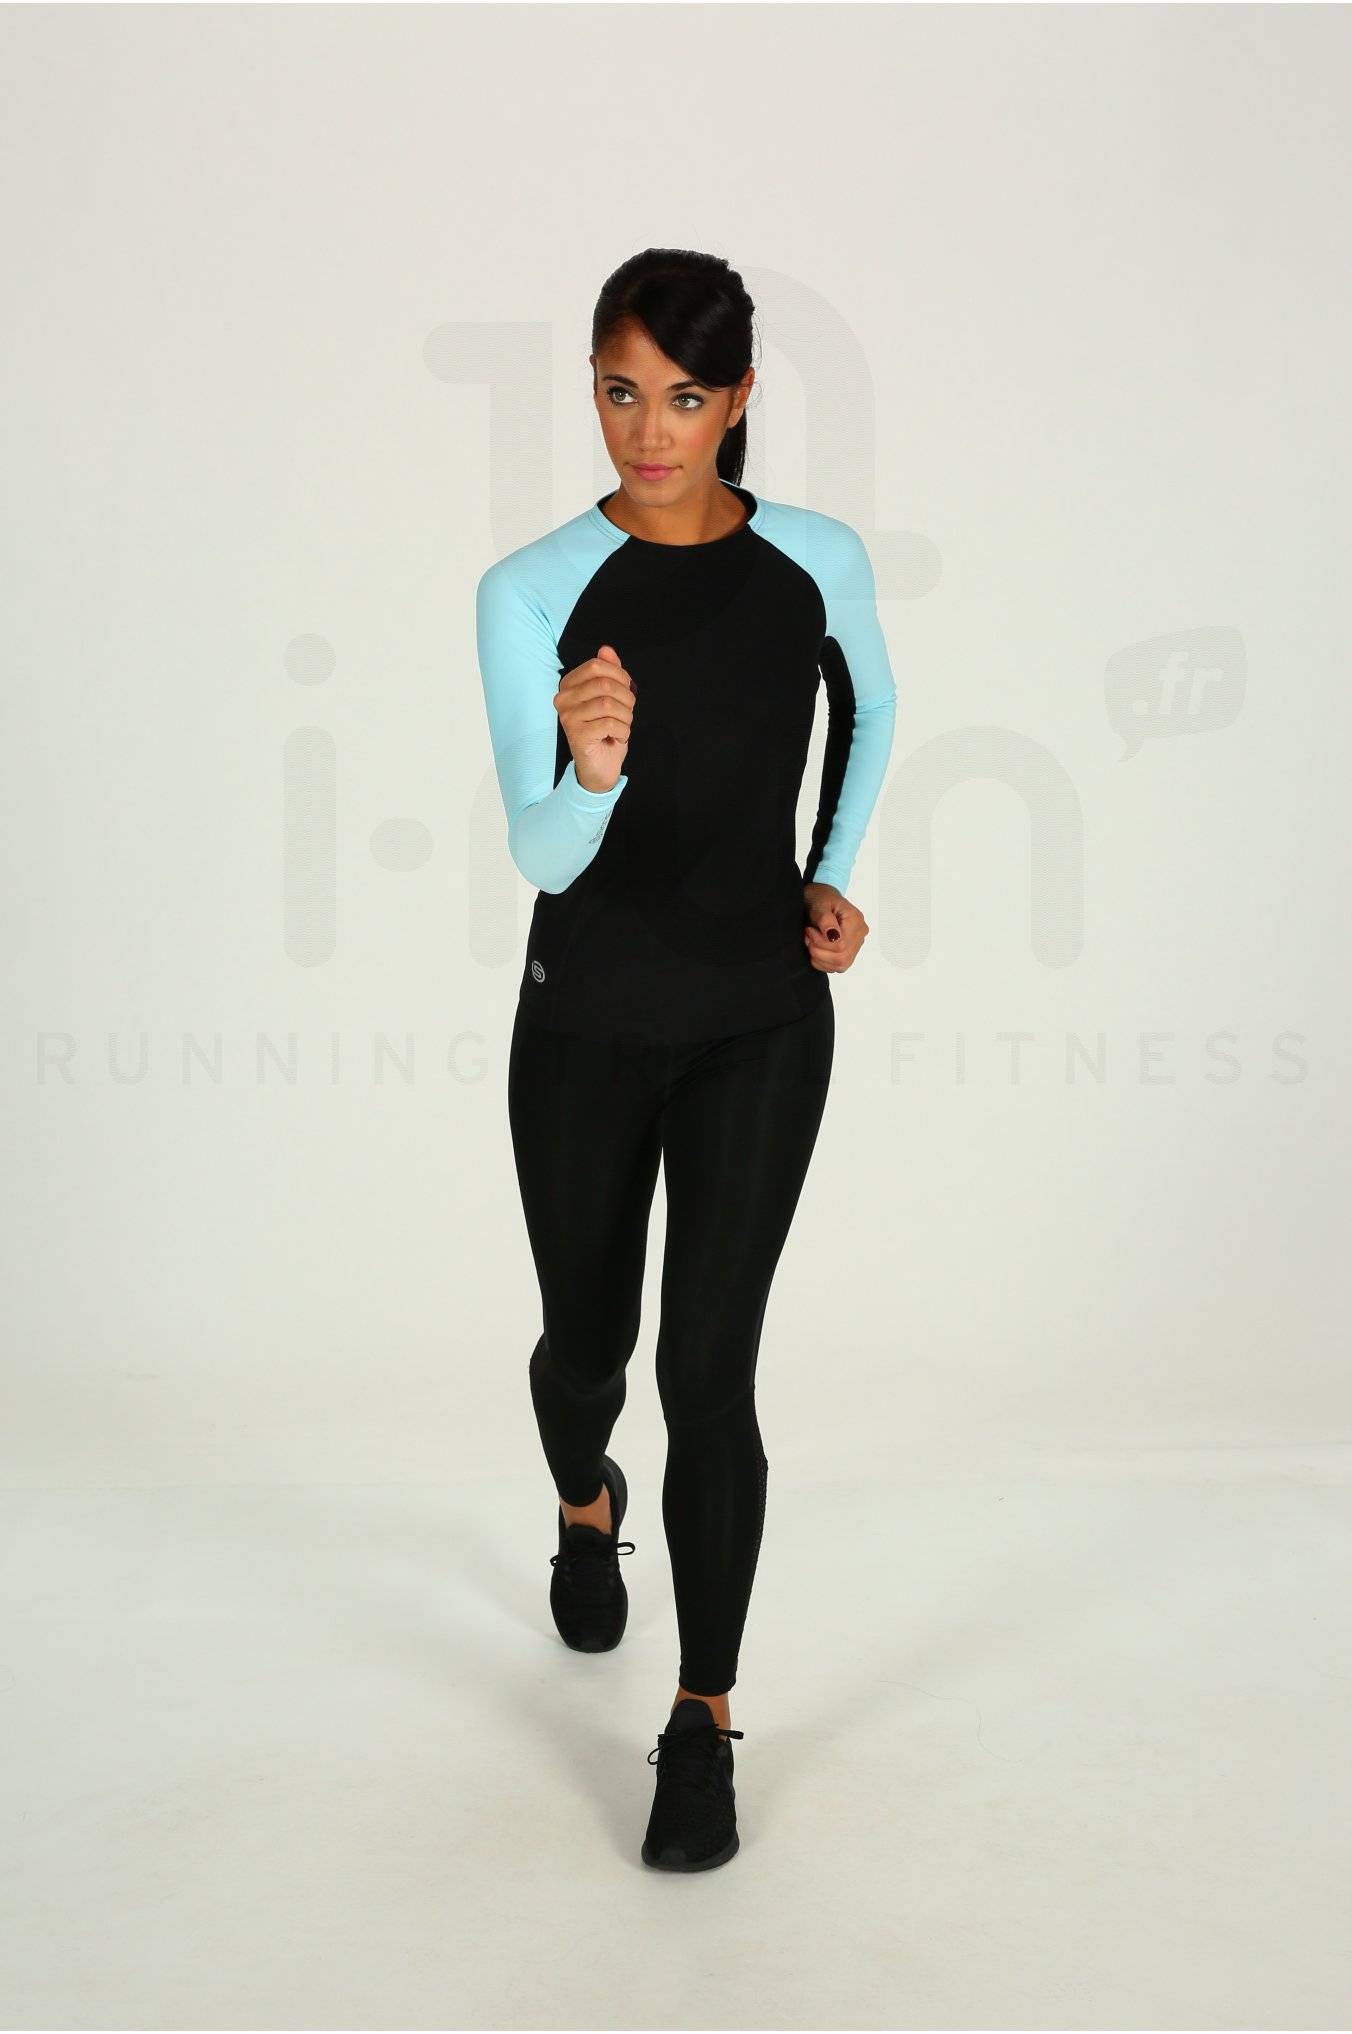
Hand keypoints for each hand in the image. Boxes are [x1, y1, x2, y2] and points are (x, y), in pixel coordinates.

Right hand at [555, 644, 634, 793]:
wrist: (600, 766)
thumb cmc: (605, 730)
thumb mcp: (611, 697)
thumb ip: (608, 672)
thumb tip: (606, 649)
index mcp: (569, 685)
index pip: (596, 666)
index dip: (619, 676)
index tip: (627, 691)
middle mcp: (563, 699)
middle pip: (603, 684)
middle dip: (626, 698)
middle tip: (627, 712)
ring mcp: (568, 717)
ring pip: (608, 704)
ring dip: (626, 716)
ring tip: (622, 726)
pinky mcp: (576, 735)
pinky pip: (610, 724)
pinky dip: (623, 731)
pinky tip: (617, 737)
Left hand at [803, 883, 868, 971]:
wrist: (821, 899)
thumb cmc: (821, 898)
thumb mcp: (820, 903)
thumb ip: (826, 919)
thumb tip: (833, 936)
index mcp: (856, 920)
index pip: (841, 945)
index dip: (821, 942)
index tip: (809, 930)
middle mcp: (860, 934)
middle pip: (841, 957)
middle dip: (819, 951)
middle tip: (808, 936)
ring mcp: (856, 946)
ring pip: (840, 965)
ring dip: (820, 957)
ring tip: (811, 941)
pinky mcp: (849, 953)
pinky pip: (837, 968)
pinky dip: (822, 962)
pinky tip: (816, 949)